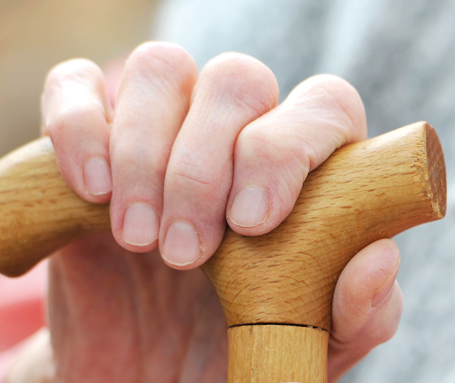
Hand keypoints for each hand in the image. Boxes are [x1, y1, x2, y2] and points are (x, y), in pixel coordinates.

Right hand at [29, 42, 401, 381]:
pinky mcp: (87, 144)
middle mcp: (242, 135)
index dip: (289, 148)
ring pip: (163, 69)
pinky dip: (78, 127)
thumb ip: (359, 314)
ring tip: (137, 242)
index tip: (254, 223)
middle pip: (240, 80)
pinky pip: (76, 86)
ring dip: (145, 152)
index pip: (325, 105)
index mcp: (312, 170)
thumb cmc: (245, 354)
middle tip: (187, 256)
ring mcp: (164, 131)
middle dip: (206, 165)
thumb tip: (378, 259)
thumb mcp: (312, 349)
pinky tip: (91, 194)